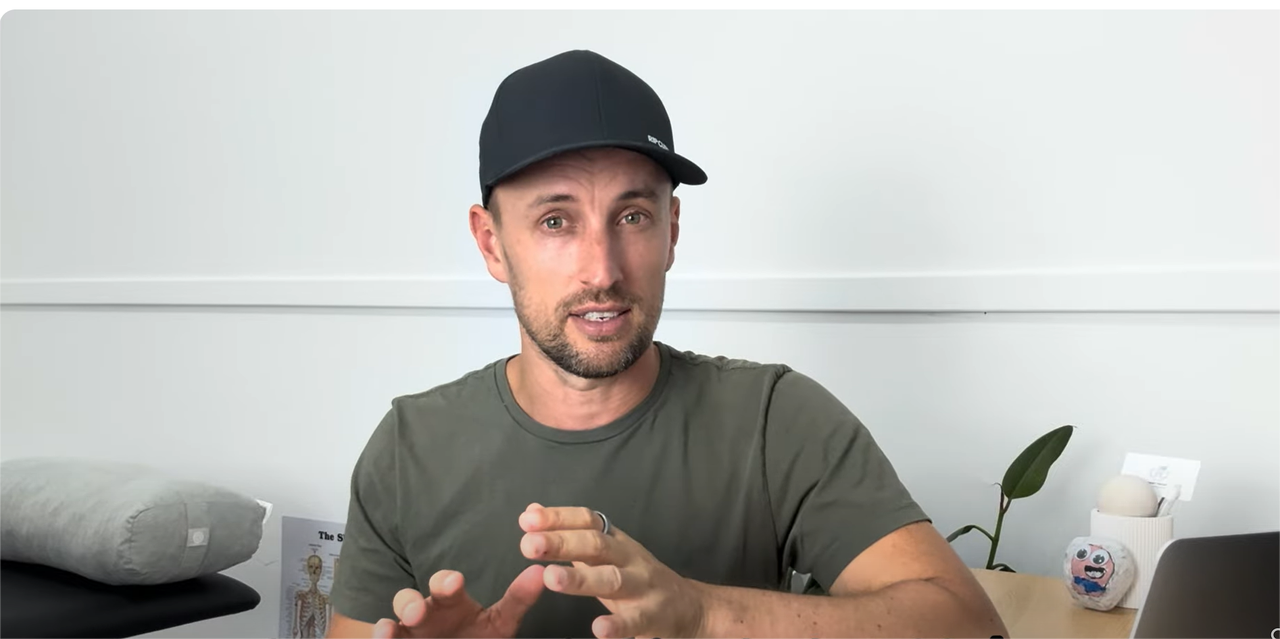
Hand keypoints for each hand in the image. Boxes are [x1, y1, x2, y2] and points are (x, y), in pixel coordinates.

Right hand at [371, 564, 545, 638]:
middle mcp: (424, 614)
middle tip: (416, 611)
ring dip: (393, 623)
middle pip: (412, 601)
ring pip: (393, 622)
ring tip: (392, 628)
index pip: (445, 586)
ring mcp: (407, 632)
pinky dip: (380, 636)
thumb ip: (518, 600)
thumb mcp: (500, 623)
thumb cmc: (476, 637)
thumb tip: (541, 572)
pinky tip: (382, 635)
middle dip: (411, 603)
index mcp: (450, 603)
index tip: (456, 582)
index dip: (447, 582)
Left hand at [518, 503, 706, 638]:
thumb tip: (531, 511)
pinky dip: (618, 625)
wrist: (690, 608)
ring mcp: (643, 587)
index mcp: (616, 541)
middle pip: (597, 545)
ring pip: (613, 580)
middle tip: (530, 545)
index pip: (588, 520)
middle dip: (563, 543)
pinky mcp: (653, 617)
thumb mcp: (605, 553)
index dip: (559, 518)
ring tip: (552, 578)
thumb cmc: (637, 578)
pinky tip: (599, 629)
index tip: (527, 520)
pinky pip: (635, 621)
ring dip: (582, 579)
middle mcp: (629, 558)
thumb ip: (569, 535)